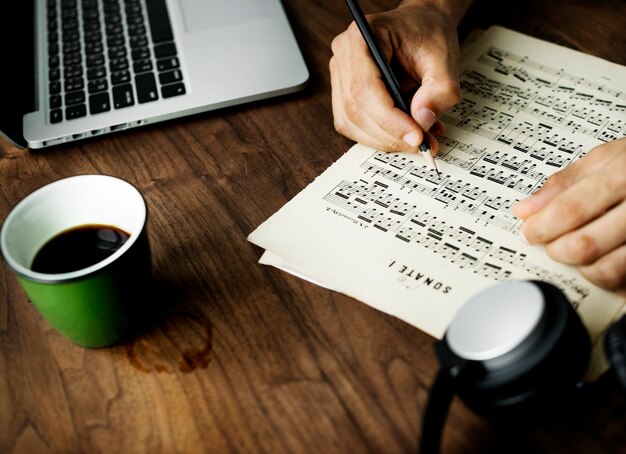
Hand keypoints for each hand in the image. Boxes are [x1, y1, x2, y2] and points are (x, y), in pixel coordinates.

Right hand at [329, 0, 471, 153]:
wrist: (422, 27)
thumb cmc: (428, 34)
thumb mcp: (444, 57)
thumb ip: (439, 89)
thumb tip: (422, 121)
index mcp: (362, 36)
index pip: (364, 87)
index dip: (388, 118)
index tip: (416, 135)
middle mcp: (343, 56)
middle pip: (355, 110)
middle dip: (389, 134)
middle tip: (423, 143)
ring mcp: (340, 77)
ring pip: (352, 123)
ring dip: (385, 139)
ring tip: (419, 138)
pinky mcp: (344, 95)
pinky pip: (354, 126)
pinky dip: (380, 137)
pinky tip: (404, 133)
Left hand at [513, 138, 625, 294]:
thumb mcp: (608, 158)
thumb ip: (564, 183)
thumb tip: (526, 209)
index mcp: (623, 175)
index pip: (571, 210)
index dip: (542, 226)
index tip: (529, 232)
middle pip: (585, 245)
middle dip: (557, 250)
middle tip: (552, 245)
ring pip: (608, 270)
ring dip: (583, 268)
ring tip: (579, 254)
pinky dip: (610, 278)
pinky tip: (604, 262)